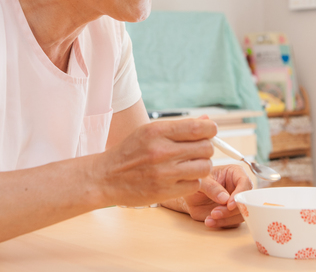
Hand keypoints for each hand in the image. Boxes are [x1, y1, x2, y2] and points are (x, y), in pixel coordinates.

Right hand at [99, 118, 216, 207]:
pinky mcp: (165, 192)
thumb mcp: (149, 132)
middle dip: (205, 149)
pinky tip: (181, 178)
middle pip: (206, 148)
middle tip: (196, 151)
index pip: (198, 128)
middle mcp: (161, 151)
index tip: (210, 133)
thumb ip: (179, 127)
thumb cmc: (129, 152)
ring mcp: (164, 173)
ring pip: (205, 168)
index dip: (210, 130)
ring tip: (189, 165)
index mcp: (157, 131)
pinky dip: (192, 181)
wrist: (105, 177)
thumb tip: (207, 121)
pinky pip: (195, 185)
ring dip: (201, 166)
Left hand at [182, 164, 252, 228]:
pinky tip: (210, 221)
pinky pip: (233, 222)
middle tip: (215, 212)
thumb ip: (211, 187)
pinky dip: (222, 223)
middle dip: (231, 210)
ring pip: (241, 214)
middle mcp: (238, 187)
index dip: (240, 194)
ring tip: (210, 216)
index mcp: (234, 173)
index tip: (229, 205)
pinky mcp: (233, 214)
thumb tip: (225, 198)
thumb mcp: (201, 181)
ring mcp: (236, 201)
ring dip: (227, 218)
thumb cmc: (197, 182)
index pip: (245, 182)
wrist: (190, 196)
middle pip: (246, 201)